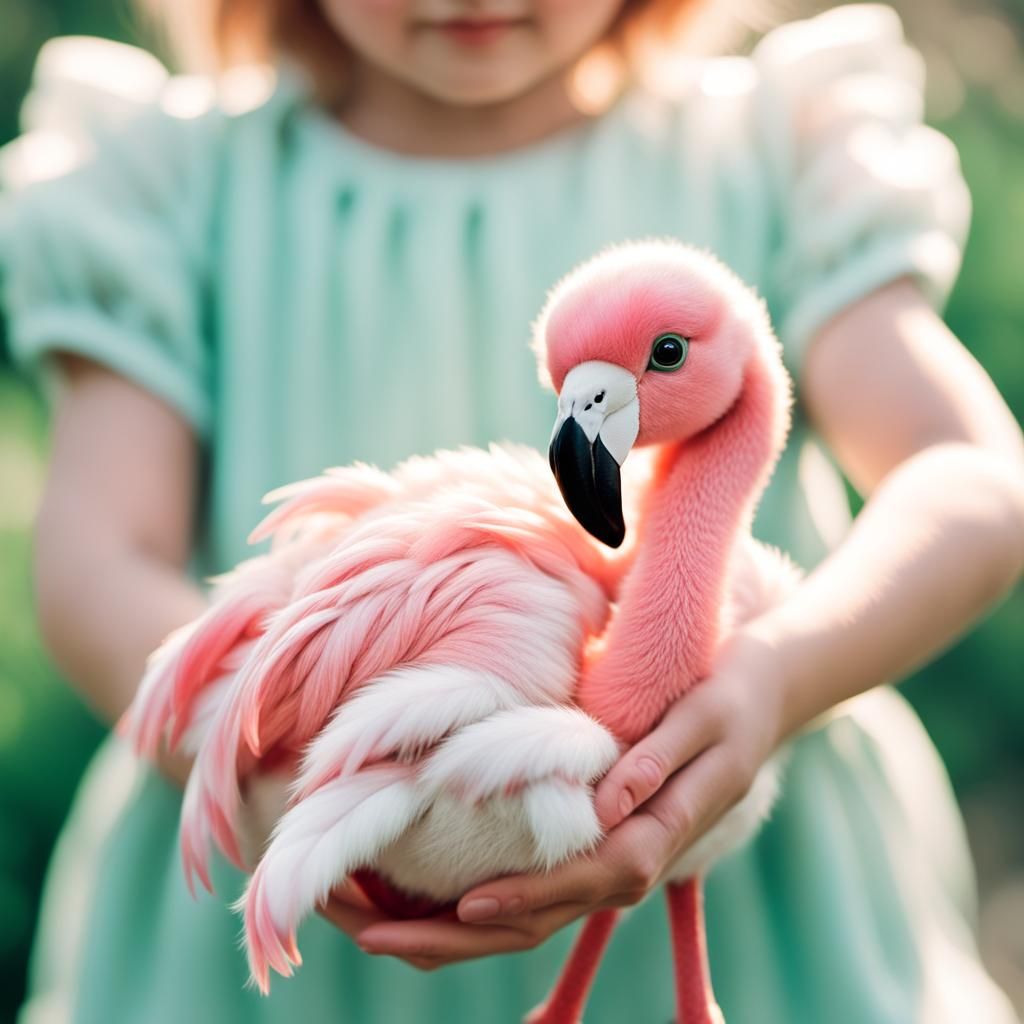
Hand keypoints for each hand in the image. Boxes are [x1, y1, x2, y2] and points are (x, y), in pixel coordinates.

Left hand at [340, 629, 786, 968]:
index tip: (465, 905)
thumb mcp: (705, 717)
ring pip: (533, 914)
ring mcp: (612, 859)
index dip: (527, 897)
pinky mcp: (597, 844)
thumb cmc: (729, 701)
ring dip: (457, 931)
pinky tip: (427, 899)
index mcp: (659, 832)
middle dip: (461, 935)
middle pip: (545, 916)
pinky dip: (480, 903)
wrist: (759, 698)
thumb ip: (662, 758)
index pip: (588, 879)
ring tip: (376, 929)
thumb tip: (609, 803)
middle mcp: (631, 859)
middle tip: (375, 937)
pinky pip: (536, 887)